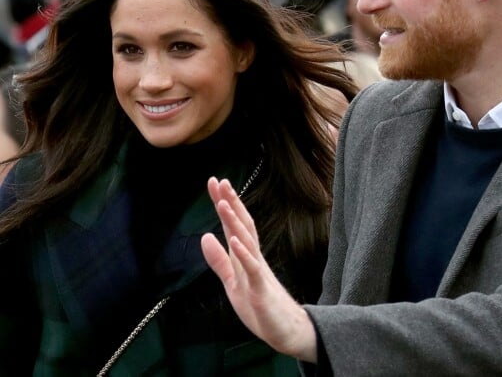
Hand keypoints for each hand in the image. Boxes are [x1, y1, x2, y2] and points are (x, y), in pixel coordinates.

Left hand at [201, 177, 317, 361]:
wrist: (286, 329)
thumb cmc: (260, 304)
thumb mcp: (232, 281)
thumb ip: (219, 260)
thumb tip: (204, 236)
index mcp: (245, 255)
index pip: (234, 224)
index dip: (224, 203)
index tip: (215, 183)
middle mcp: (253, 257)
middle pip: (242, 225)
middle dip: (231, 203)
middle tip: (221, 181)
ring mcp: (258, 271)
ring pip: (247, 241)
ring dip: (235, 222)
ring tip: (224, 203)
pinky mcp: (260, 289)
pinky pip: (252, 268)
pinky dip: (244, 253)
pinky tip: (234, 241)